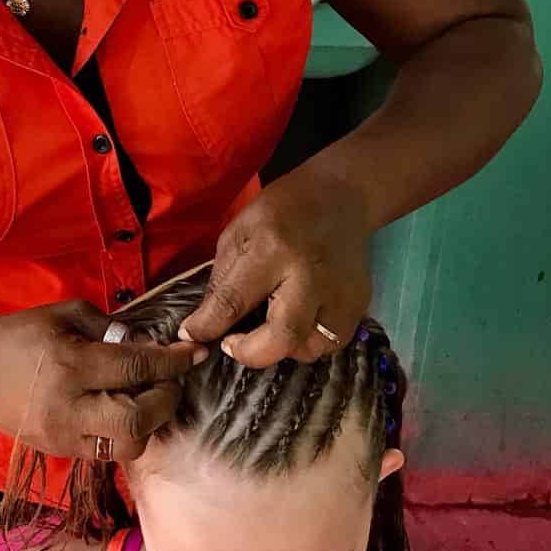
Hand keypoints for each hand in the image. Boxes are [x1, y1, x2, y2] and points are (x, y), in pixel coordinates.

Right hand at [0, 300, 205, 460]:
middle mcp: (69, 407)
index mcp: (71, 364)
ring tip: (147, 399)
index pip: (137, 368)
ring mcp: (62, 436)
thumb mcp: (66, 315)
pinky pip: (106, 452)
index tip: (194, 354)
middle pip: (137, 421)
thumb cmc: (19, 334)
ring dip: (148, 423)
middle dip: (166, 400)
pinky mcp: (58, 452)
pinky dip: (124, 433)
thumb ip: (112, 328)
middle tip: (171, 381)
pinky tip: (122, 411)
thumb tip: (150, 343)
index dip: (172, 362)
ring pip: (126, 446)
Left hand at [178, 165, 371, 364]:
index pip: (235, 301)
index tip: (192, 337)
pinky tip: (295, 322)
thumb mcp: (239, 232)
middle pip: (283, 336)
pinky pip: (330, 343)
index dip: (208, 326)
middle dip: (251, 353)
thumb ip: (223, 281)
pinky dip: (307, 343)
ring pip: (310, 349)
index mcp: (272, 249)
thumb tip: (204, 324)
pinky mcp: (359, 304)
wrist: (341, 196)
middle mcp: (310, 275)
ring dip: (281, 349)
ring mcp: (340, 293)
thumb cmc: (283, 210)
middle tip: (233, 343)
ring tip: (267, 329)